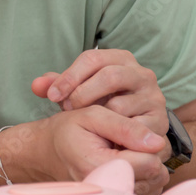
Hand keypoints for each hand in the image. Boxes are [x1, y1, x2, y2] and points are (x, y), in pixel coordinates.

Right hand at [28, 106, 169, 194]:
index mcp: (99, 167)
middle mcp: (107, 190)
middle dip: (148, 154)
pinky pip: (150, 191)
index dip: (145, 143)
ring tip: (124, 153)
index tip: (125, 134)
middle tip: (124, 143)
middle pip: (156, 174)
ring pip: (156, 183)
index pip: (150, 162)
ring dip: (148, 165)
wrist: (47, 152)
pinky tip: (127, 165)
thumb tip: (157, 142)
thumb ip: (125, 127)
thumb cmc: (67, 131)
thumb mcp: (91, 116)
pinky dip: (145, 176)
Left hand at [31, 49, 168, 137]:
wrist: (132, 132)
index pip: (92, 58)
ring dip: (96, 116)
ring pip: (120, 104)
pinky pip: (132, 128)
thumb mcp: (78, 91)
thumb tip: (36, 85)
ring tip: (84, 123)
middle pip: (110, 76)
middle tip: (66, 108)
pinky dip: (113, 133)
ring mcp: (154, 97)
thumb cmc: (101, 103)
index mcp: (121, 59)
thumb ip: (56, 86)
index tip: (52, 96)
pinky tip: (101, 136)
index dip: (69, 76)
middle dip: (82, 94)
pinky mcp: (160, 121)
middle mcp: (142, 74)